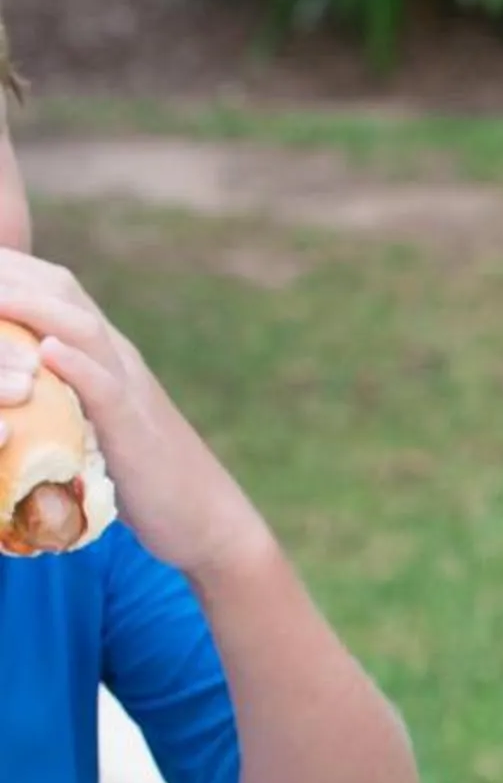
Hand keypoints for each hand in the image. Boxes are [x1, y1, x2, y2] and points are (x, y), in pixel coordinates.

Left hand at [0, 252, 268, 579]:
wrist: (203, 515)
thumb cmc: (136, 474)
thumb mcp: (88, 417)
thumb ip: (59, 388)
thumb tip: (24, 370)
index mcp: (103, 352)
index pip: (53, 286)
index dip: (10, 267)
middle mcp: (117, 358)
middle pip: (62, 291)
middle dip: (10, 272)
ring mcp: (130, 390)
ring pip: (82, 330)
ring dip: (30, 306)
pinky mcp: (135, 431)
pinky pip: (107, 390)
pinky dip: (78, 366)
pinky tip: (48, 352)